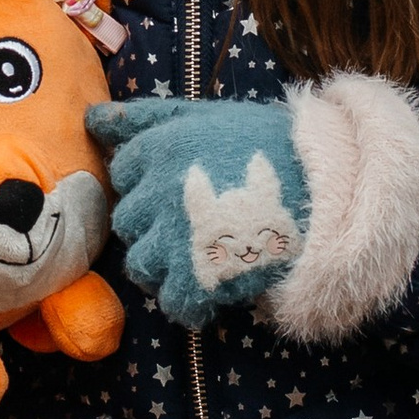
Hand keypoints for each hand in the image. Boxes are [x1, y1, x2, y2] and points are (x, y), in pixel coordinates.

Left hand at [87, 95, 309, 329]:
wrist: (326, 184)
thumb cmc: (266, 144)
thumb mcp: (202, 116)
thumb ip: (143, 118)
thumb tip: (92, 119)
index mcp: (157, 150)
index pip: (123, 172)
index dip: (149, 180)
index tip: (182, 184)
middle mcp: (157, 193)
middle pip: (128, 222)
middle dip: (154, 224)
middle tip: (193, 222)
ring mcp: (175, 239)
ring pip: (142, 265)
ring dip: (165, 265)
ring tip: (200, 255)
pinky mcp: (198, 280)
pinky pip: (172, 302)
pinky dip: (189, 301)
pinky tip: (212, 284)